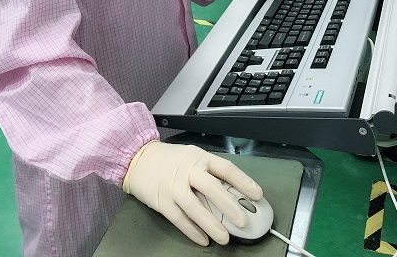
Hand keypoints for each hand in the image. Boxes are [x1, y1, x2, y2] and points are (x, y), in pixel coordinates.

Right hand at [122, 141, 262, 245]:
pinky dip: (192, 231)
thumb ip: (209, 172)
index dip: (243, 181)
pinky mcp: (162, 201)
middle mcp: (188, 171)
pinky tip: (203, 239)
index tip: (257, 194)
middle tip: (243, 221)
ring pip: (195, 207)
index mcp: (199, 158)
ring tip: (224, 238)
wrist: (139, 158)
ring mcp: (174, 187)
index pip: (225, 168)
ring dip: (211, 224)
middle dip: (229, 206)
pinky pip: (179, 219)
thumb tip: (232, 192)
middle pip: (212, 188)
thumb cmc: (171, 160)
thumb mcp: (192, 157)